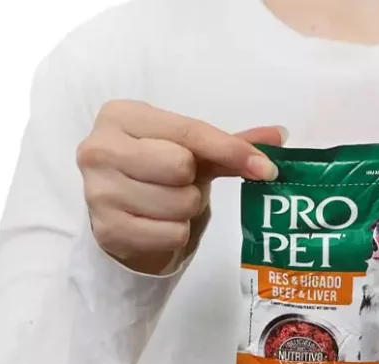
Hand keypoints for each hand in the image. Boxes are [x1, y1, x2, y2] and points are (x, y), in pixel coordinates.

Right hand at [77, 100, 285, 273]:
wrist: (122, 214)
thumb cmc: (156, 172)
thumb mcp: (191, 152)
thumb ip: (230, 144)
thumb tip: (280, 136)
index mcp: (120, 116)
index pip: (188, 132)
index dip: (231, 150)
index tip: (266, 169)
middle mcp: (99, 149)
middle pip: (180, 167)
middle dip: (192, 182)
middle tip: (178, 183)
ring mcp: (98, 191)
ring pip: (178, 204)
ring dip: (185, 210)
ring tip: (166, 203)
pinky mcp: (106, 230)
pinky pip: (170, 233)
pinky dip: (175, 233)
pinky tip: (156, 224)